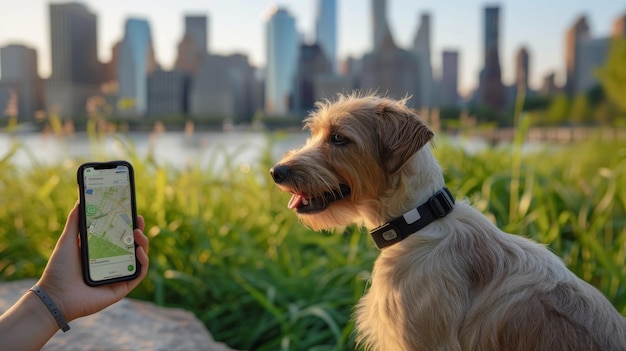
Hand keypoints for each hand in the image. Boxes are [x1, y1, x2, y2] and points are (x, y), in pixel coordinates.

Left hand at [36, 202, 149, 321]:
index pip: (119, 235)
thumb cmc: (59, 270)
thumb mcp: (67, 241)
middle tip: (138, 219)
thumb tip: (80, 201)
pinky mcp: (123, 287)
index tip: (130, 211)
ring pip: (139, 258)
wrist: (55, 296)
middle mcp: (112, 263)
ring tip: (137, 234)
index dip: (127, 223)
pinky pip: (139, 274)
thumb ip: (74, 222)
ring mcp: (119, 275)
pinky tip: (138, 251)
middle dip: (138, 231)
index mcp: (101, 252)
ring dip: (143, 244)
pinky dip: (143, 262)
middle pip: (132, 245)